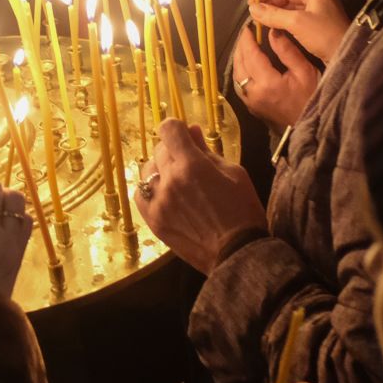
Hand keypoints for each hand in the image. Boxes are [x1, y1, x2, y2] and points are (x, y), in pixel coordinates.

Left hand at [135, 120, 265, 273]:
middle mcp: (170, 180)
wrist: (237, 254)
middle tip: (188, 163)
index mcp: (192, 165)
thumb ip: (208, 151)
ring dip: (160, 170)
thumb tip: (191, 130)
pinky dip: (149, 190)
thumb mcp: (234, 173)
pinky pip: (140, 194)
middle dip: (173, 150)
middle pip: (160, 149)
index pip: (169, 129)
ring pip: (147, 170)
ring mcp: (158, 201)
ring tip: (177, 181)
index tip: (183, 134)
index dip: (176, 128)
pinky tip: (164, 195)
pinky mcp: (153, 220)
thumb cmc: (243, 211)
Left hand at [233, 27, 319, 127]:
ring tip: (244, 46)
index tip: (248, 27)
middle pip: (239, 64)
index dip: (247, 39)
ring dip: (238, 58)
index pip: (251, 54)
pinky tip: (246, 64)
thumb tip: (273, 32)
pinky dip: (240, 71)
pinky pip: (239, 85)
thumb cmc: (310, 100)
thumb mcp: (305, 72)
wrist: (309, 129)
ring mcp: (250, 102)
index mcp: (267, 83)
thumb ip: (287, 51)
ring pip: (236, 75)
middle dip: (240, 46)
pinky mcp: (251, 107)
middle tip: (245, 34)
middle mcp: (253, 93)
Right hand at [248, 0, 350, 63]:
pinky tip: (274, 27)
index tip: (254, 0)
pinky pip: (295, 15)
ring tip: (262, 21)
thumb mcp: (297, 23)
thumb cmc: (328, 36)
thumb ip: (273, 14)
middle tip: (256, 13)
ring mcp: (317, 9)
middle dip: (269, 0)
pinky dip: (283, 19)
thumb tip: (253, 9)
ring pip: (290, 4)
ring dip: (275, 10)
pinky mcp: (317, 22)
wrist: (348, 56)